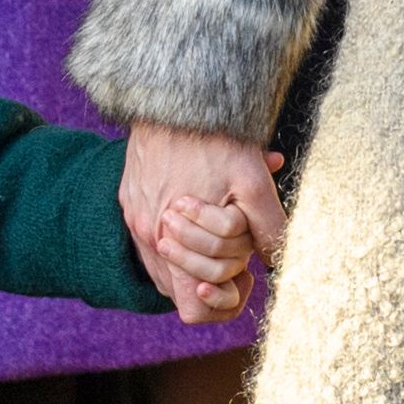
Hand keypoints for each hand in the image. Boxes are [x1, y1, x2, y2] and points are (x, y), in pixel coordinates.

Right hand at [122, 123, 286, 307]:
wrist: (169, 94)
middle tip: (239, 246)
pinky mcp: (128, 198)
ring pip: (168, 264)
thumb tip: (275, 262)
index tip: (244, 274)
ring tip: (220, 222)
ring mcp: (133, 218)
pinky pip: (152, 235)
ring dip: (197, 254)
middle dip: (216, 273)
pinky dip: (179, 232)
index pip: (194, 309)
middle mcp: (146, 238)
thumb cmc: (214, 137)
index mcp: (170, 244)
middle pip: (182, 288)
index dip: (224, 300)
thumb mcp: (254, 183)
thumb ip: (268, 229)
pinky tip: (200, 206)